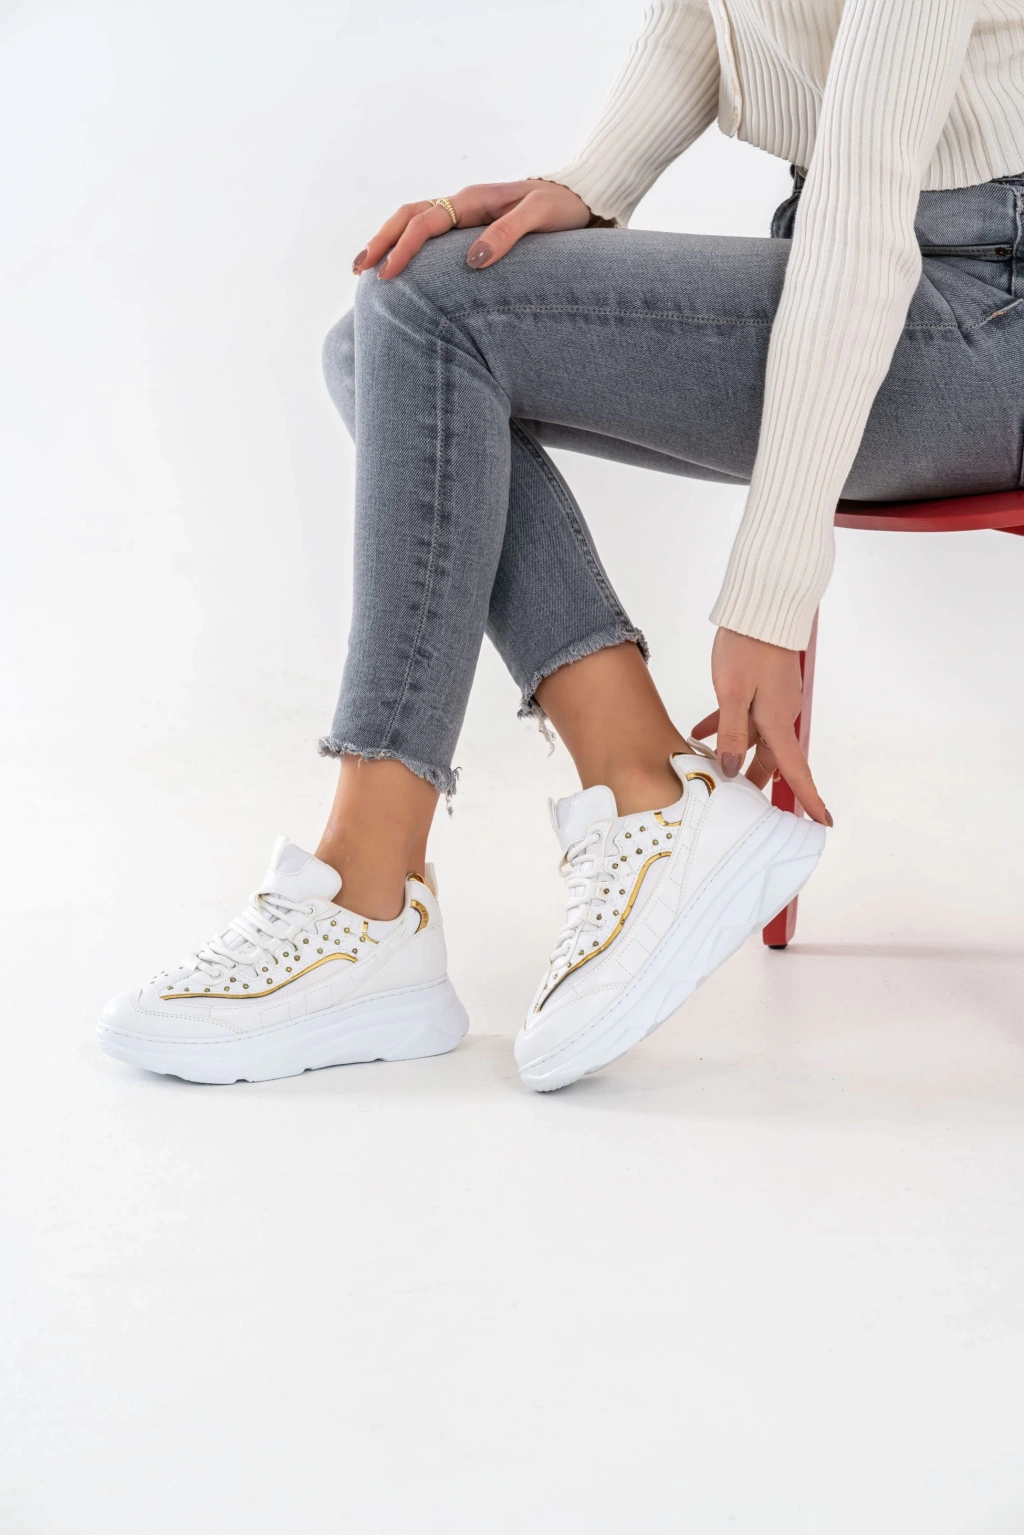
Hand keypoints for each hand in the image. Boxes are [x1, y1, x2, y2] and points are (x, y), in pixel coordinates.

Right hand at [351, 179, 593, 280]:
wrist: (582, 194)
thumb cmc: (563, 206)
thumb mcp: (539, 218)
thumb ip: (506, 235)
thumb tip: (472, 262)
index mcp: (474, 200)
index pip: (426, 222)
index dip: (404, 248)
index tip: (388, 276)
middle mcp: (464, 203)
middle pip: (409, 216)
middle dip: (381, 241)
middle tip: (357, 268)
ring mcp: (467, 213)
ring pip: (415, 221)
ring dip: (389, 240)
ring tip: (366, 266)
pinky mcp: (473, 224)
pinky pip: (431, 231)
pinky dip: (408, 243)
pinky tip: (400, 263)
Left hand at [691, 628, 830, 825]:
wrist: (760, 609)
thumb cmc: (748, 647)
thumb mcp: (731, 693)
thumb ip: (732, 732)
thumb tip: (734, 769)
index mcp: (778, 720)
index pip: (796, 770)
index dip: (809, 798)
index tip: (822, 822)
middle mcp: (780, 715)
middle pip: (771, 757)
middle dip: (755, 779)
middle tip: (739, 803)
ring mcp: (773, 701)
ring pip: (755, 737)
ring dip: (735, 752)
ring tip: (710, 768)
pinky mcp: (762, 687)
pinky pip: (746, 716)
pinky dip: (726, 726)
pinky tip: (700, 731)